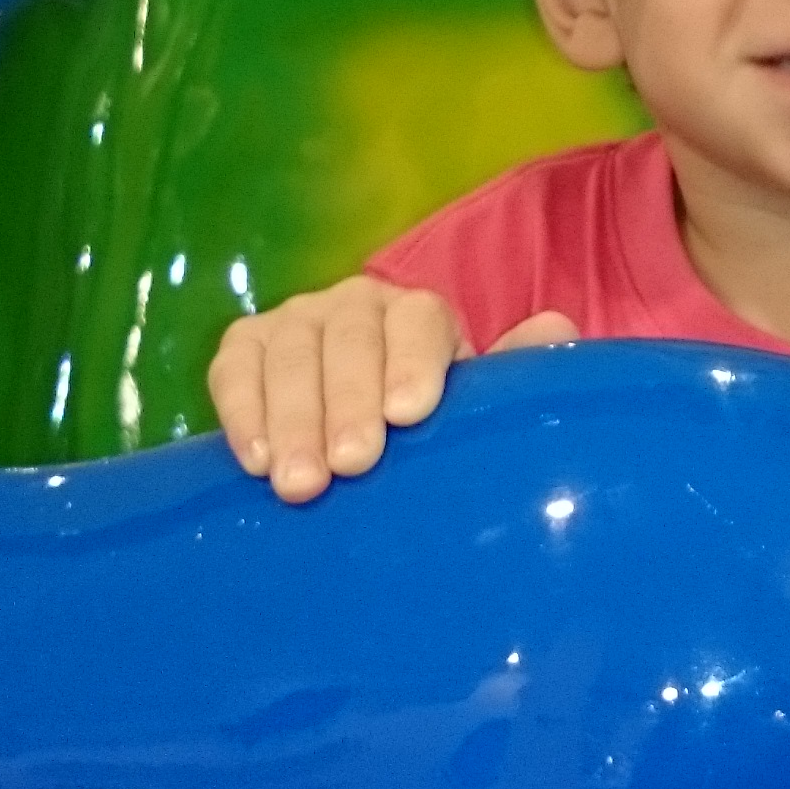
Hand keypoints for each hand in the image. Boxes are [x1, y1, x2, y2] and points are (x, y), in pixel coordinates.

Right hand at [206, 277, 575, 502]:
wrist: (355, 439)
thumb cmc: (427, 427)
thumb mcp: (471, 404)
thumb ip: (513, 370)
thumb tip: (557, 327)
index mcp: (418, 314)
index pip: (417, 320)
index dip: (412, 362)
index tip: (409, 416)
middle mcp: (354, 305)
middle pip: (349, 337)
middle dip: (348, 402)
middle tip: (352, 466)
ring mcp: (294, 321)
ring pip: (290, 354)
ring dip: (293, 419)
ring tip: (300, 484)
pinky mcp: (243, 347)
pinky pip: (233, 369)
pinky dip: (241, 411)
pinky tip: (252, 460)